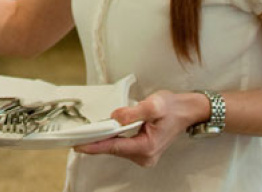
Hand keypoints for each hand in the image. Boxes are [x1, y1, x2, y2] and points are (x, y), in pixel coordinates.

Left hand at [73, 91, 206, 166]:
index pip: (114, 147)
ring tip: (86, 132)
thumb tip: (115, 117)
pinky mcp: (142, 151)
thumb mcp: (154, 105)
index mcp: (147, 147)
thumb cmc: (172, 107)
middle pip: (113, 149)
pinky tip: (102, 132)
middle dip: (95, 142)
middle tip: (76, 135)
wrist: (186, 111)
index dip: (94, 146)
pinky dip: (111, 139)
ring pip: (116, 148)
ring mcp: (144, 155)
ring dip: (103, 140)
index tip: (78, 145)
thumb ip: (134, 112)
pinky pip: (121, 146)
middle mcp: (145, 156)